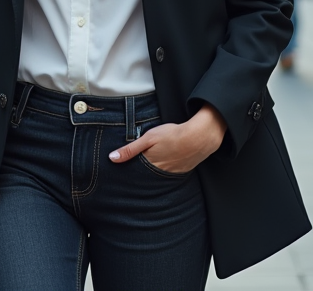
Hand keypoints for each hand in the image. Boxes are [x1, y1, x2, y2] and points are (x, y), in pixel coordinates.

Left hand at [108, 105, 225, 174]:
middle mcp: (160, 172)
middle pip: (146, 177)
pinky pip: (169, 175)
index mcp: (150, 164)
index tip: (120, 175)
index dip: (128, 173)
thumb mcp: (148, 138)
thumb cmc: (173, 135)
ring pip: (157, 177)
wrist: (200, 137)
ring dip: (152, 174)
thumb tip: (112, 159)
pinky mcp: (182, 171)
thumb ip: (130, 149)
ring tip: (148, 170)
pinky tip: (165, 165)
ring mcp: (172, 173)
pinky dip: (165, 171)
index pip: (135, 173)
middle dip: (140, 176)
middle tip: (132, 176)